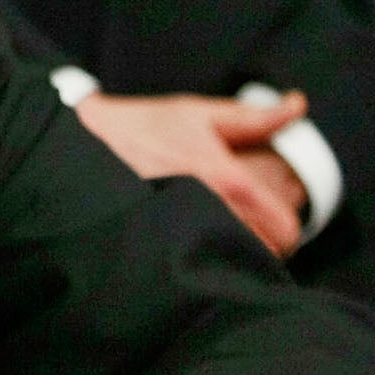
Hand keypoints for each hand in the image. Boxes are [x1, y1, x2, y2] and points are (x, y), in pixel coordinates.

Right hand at [74, 90, 310, 254]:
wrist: (78, 147)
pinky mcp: (159, 248)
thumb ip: (254, 117)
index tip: (277, 227)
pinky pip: (196, 269)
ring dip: (234, 258)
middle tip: (248, 233)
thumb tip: (296, 105)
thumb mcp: (198, 114)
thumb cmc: (141, 128)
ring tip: (219, 242)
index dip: (288, 231)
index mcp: (227, 178)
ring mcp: (182, 234)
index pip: (284, 231)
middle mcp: (209, 210)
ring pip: (232, 268)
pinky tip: (192, 249)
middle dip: (262, 247)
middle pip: (263, 256)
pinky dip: (203, 265)